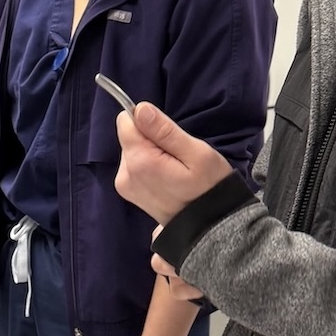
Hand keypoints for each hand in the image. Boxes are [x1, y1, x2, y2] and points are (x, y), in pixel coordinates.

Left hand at [114, 103, 232, 224]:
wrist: (210, 226)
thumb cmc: (209, 187)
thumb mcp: (196, 153)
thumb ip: (165, 131)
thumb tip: (139, 109)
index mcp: (139, 162)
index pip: (126, 122)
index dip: (148, 123)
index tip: (169, 137)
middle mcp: (125, 174)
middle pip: (129, 137)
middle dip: (151, 140)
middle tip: (177, 157)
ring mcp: (125, 186)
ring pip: (132, 150)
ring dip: (151, 154)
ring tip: (175, 169)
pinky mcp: (129, 192)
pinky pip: (134, 165)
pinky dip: (149, 166)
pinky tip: (168, 178)